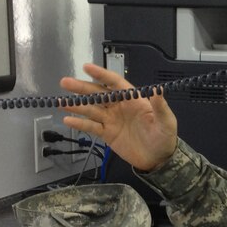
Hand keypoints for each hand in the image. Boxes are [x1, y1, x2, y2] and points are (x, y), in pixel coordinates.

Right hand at [59, 64, 177, 171]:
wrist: (159, 159)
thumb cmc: (164, 137)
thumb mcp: (166, 121)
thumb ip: (160, 106)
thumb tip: (157, 88)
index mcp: (133, 99)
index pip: (115, 83)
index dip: (101, 75)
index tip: (86, 67)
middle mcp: (119, 106)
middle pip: (98, 94)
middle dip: (82, 88)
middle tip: (65, 82)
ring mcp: (111, 120)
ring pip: (91, 109)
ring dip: (76, 105)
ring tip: (61, 102)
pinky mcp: (107, 134)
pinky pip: (91, 127)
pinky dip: (80, 124)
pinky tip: (68, 120)